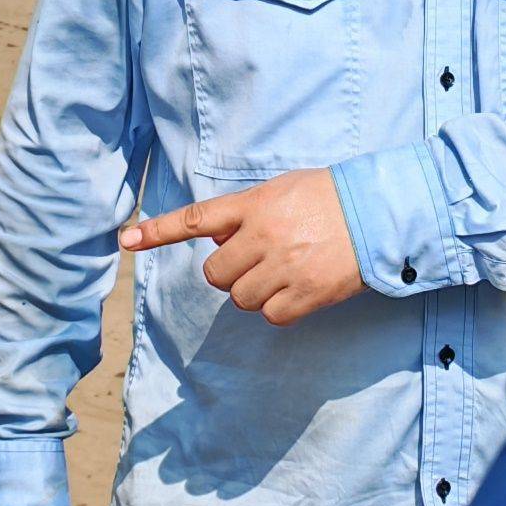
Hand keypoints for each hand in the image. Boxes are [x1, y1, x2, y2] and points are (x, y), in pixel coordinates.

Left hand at [122, 168, 364, 322]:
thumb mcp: (282, 190)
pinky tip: (299, 289)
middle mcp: (263, 236)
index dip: (157, 231)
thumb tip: (219, 242)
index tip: (125, 240)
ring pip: (240, 298)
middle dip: (230, 272)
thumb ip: (246, 212)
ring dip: (254, 291)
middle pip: (215, 274)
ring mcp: (284, 267)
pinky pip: (270, 315)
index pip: (195, 219)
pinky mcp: (306, 295)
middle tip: (257, 259)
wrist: (379, 214)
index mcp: (254, 205)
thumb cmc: (329, 199)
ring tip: (284, 271)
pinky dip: (279, 308)